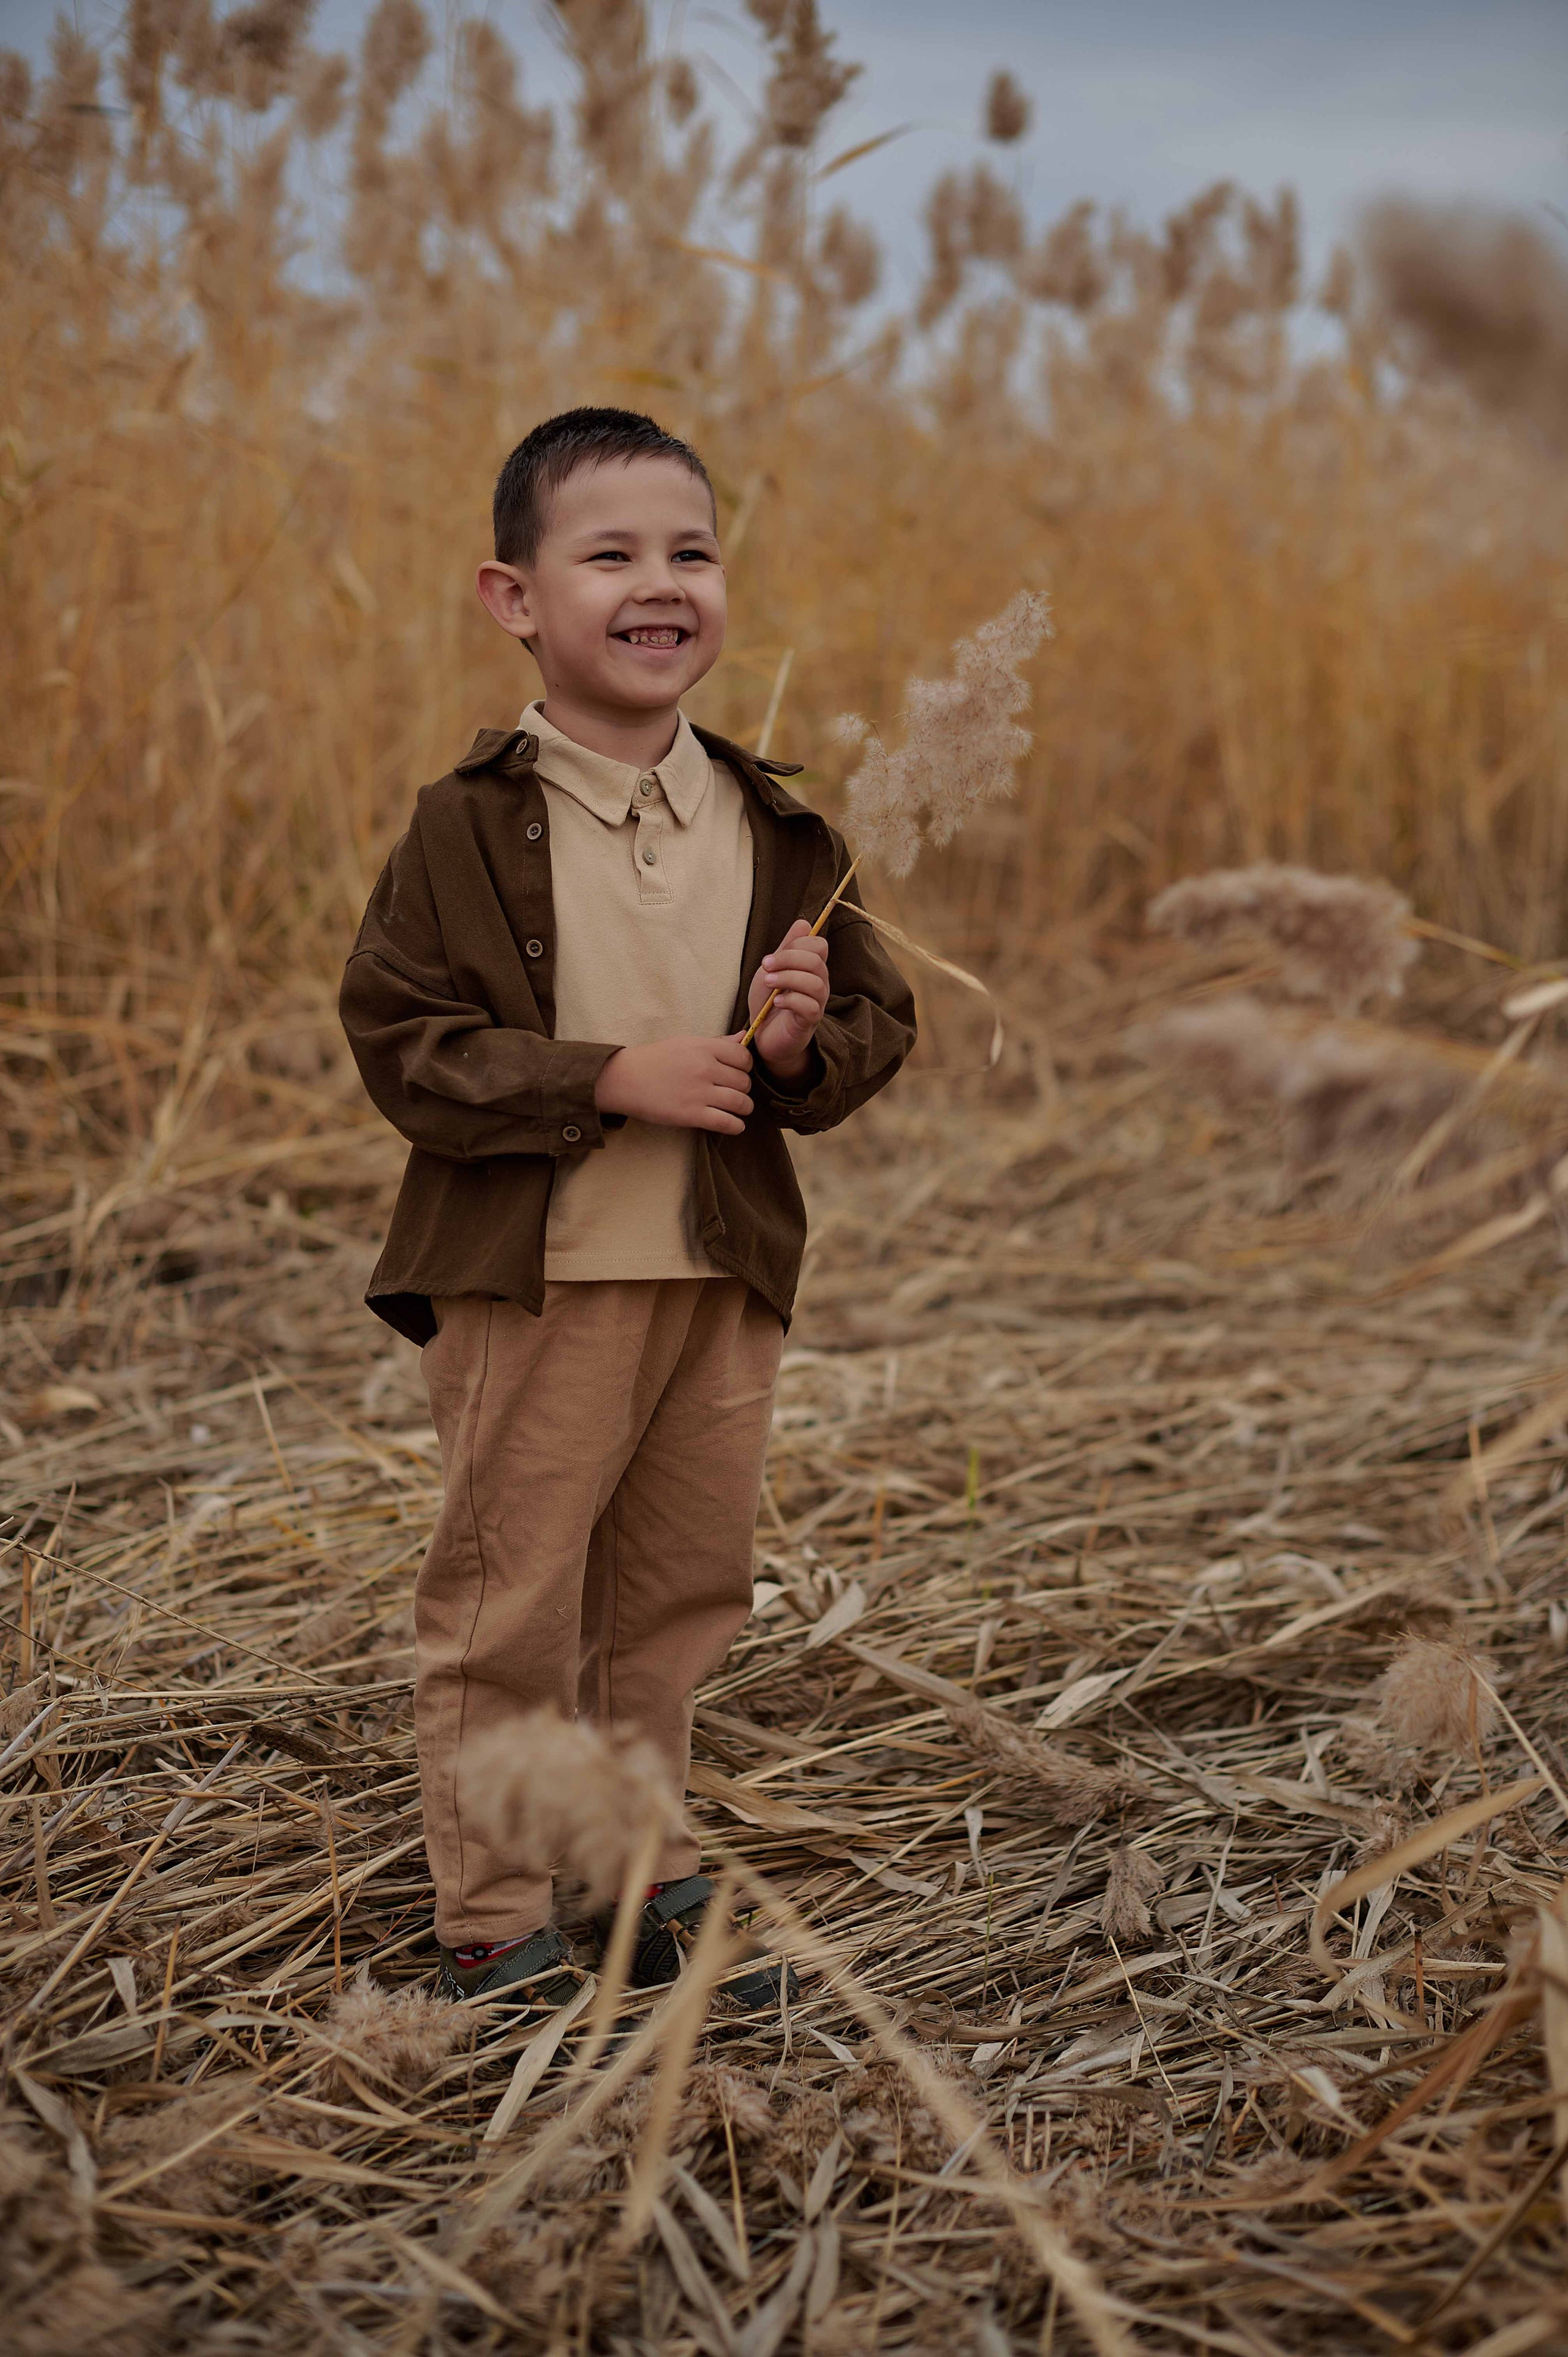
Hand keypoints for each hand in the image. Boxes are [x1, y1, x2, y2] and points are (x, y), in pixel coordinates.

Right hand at [594, 1035, 753, 1133]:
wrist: (625, 1079)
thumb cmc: (655, 1059)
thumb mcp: (685, 1043)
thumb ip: (717, 1042)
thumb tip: (744, 1036)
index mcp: (704, 1048)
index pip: (743, 1057)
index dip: (745, 1066)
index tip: (738, 1072)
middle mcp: (705, 1068)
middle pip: (744, 1081)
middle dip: (743, 1089)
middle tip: (734, 1092)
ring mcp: (699, 1092)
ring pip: (740, 1102)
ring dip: (744, 1108)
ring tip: (739, 1110)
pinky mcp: (692, 1114)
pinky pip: (726, 1123)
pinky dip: (736, 1126)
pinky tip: (735, 1125)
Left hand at [748, 919, 829, 1080]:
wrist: (763, 1036)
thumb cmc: (768, 1002)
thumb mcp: (772, 969)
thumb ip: (786, 947)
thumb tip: (803, 922)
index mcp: (811, 968)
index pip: (818, 945)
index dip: (796, 946)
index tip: (770, 958)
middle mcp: (819, 983)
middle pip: (816, 961)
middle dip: (788, 960)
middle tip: (766, 967)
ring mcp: (817, 1003)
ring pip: (816, 984)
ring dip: (788, 979)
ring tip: (769, 985)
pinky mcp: (809, 1022)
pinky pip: (811, 1007)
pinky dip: (791, 1001)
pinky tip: (775, 1003)